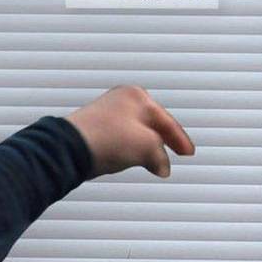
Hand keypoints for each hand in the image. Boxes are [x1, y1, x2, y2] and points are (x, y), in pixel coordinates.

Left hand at [65, 85, 194, 179]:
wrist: (73, 147)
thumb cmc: (108, 137)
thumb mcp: (149, 147)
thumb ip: (161, 155)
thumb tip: (161, 165)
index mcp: (137, 96)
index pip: (167, 120)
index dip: (180, 138)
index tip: (187, 151)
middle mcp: (122, 100)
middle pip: (152, 123)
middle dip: (164, 140)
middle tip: (177, 152)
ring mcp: (108, 113)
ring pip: (138, 132)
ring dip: (148, 147)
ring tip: (154, 162)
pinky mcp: (98, 128)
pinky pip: (123, 139)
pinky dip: (132, 149)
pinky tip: (132, 159)